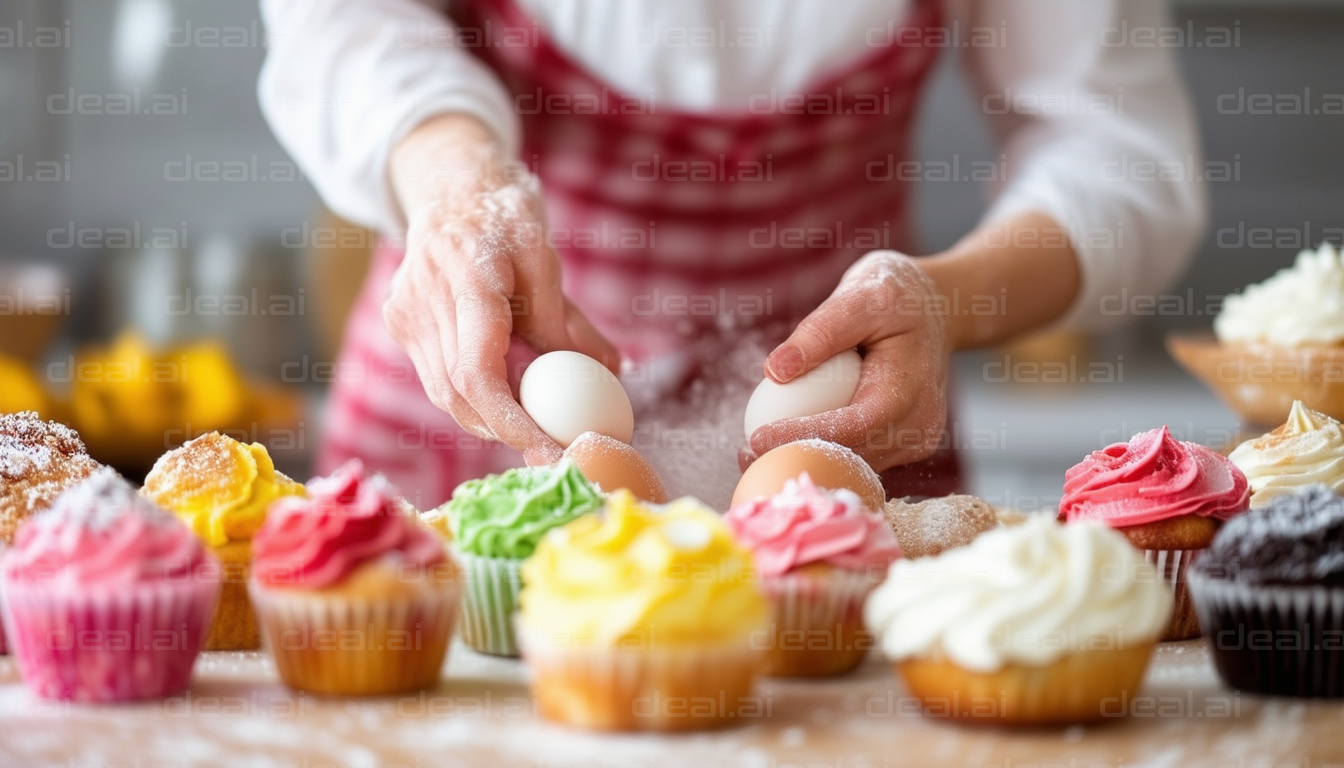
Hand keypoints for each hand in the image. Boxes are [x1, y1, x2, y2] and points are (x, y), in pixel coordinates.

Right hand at [383, 115, 619, 464]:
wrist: (448, 186)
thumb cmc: (505, 215)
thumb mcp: (545, 257)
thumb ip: (564, 320)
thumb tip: (606, 372)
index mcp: (464, 276)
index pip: (478, 374)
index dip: (513, 424)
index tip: (551, 452)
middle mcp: (424, 300)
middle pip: (459, 395)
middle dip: (508, 431)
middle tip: (553, 450)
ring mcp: (405, 314)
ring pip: (445, 395)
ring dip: (491, 419)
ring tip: (536, 426)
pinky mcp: (401, 325)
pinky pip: (439, 379)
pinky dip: (476, 396)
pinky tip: (508, 395)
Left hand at [744, 251, 950, 472]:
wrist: (939, 308)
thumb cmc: (898, 296)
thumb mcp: (861, 295)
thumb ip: (821, 331)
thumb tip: (774, 370)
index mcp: (911, 389)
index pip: (854, 427)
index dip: (805, 437)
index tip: (757, 439)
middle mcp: (918, 425)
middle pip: (853, 456)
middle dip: (797, 457)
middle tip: (742, 454)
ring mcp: (914, 439)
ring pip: (854, 464)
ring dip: (806, 461)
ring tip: (751, 455)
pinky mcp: (902, 442)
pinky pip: (859, 455)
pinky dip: (823, 453)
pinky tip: (782, 446)